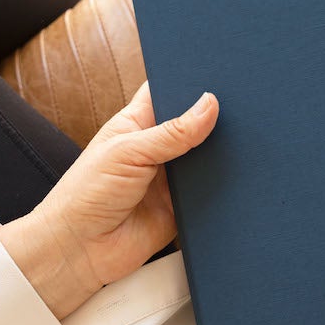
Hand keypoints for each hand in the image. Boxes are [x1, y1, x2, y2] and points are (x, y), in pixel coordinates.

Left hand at [0, 82, 218, 318]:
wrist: (78, 251)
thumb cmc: (84, 195)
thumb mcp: (127, 152)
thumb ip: (171, 132)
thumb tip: (210, 104)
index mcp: (137, 123)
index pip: (167, 91)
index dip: (189, 80)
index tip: (218, 73)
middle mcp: (157, 148)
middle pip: (195, 123)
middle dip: (215, 117)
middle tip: (240, 107)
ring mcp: (171, 178)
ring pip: (208, 157)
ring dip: (222, 153)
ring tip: (246, 139)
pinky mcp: (183, 206)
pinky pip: (211, 192)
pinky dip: (225, 186)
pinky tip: (240, 176)